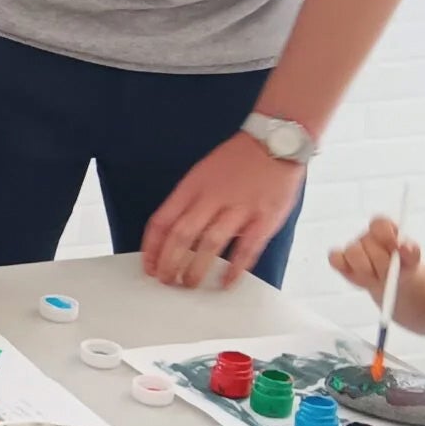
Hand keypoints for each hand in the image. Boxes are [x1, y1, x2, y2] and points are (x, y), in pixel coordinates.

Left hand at [142, 134, 303, 288]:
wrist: (275, 140)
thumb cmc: (237, 161)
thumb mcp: (202, 174)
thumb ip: (190, 202)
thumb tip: (173, 236)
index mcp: (192, 187)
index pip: (162, 221)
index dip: (152, 248)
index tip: (149, 266)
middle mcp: (212, 197)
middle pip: (181, 235)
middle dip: (169, 263)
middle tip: (166, 281)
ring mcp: (239, 208)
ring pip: (209, 244)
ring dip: (196, 269)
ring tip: (189, 284)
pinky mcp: (265, 217)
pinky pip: (247, 248)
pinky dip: (234, 269)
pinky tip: (225, 282)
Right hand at [328, 214, 417, 298]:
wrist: (393, 282)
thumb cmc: (402, 266)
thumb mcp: (412, 260)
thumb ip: (411, 251)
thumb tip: (403, 246)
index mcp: (384, 230)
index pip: (379, 223)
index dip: (385, 234)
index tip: (395, 248)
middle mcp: (366, 236)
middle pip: (367, 241)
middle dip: (380, 261)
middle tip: (389, 273)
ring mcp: (352, 248)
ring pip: (352, 252)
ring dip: (366, 269)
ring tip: (376, 278)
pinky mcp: (340, 260)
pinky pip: (335, 259)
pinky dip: (344, 266)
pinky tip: (357, 275)